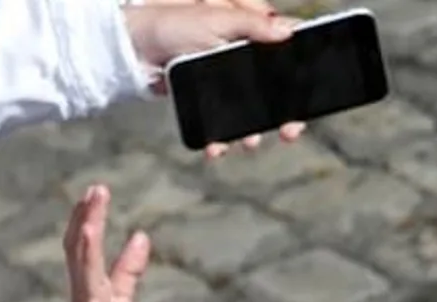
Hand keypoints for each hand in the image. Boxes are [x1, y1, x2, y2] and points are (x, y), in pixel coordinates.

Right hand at [59, 185, 147, 301]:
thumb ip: (128, 272)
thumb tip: (140, 237)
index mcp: (91, 293)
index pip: (85, 250)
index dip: (89, 219)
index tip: (96, 189)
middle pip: (82, 258)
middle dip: (88, 224)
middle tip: (95, 192)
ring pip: (86, 285)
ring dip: (88, 255)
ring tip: (91, 226)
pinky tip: (98, 301)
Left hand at [121, 2, 306, 154]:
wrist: (129, 50)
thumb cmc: (167, 24)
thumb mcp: (213, 19)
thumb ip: (251, 24)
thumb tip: (287, 29)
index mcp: (246, 28)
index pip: (284, 48)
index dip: (300, 72)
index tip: (308, 96)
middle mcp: (239, 52)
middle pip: (272, 86)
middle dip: (281, 112)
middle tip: (289, 131)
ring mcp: (223, 77)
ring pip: (249, 108)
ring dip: (252, 130)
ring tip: (249, 144)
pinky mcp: (206, 96)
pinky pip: (222, 119)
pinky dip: (221, 135)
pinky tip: (218, 146)